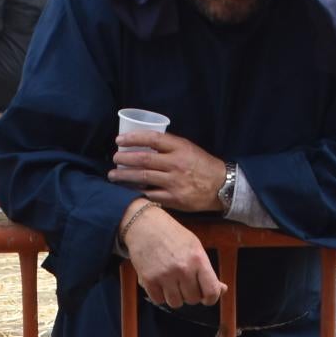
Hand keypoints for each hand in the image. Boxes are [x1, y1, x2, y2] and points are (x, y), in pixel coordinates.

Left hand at [110, 130, 231, 211]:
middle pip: (143, 160)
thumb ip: (169, 147)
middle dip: (124, 159)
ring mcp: (174, 182)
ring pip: (142, 178)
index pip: (152, 139)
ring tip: (113, 175)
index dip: (133, 138)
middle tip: (114, 158)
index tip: (119, 140)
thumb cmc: (202, 165)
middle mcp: (176, 164)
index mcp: (180, 148)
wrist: (222, 186)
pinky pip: (150, 194)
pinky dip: (137, 191)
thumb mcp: (188, 149)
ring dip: (124, 176)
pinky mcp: (174, 198)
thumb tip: (143, 145)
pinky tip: (128, 189)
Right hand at [121, 202, 224, 307]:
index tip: (206, 297)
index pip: (211, 292)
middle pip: (193, 299)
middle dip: (190, 294)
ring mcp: (165, 275)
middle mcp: (183, 269)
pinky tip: (159, 282)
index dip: (211, 298)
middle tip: (184, 282)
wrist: (144, 224)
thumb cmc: (171, 234)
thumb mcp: (195, 247)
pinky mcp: (148, 280)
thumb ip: (208, 270)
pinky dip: (159, 295)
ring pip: (176, 303)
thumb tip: (222, 289)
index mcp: (198, 259)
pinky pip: (159, 300)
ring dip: (175, 296)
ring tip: (171, 282)